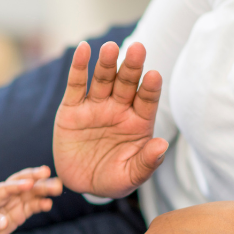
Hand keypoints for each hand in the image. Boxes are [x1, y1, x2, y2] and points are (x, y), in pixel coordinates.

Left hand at [0, 166, 62, 233]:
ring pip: (32, 194)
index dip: (18, 185)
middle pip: (24, 184)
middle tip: (49, 175)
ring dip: (44, 190)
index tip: (29, 183)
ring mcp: (15, 203)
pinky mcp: (21, 212)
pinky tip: (49, 204)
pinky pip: (33, 207)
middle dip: (36, 179)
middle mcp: (7, 195)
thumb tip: (4, 222)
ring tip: (57, 188)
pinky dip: (41, 205)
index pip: (8, 187)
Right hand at [53, 41, 167, 198]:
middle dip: (131, 66)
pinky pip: (76, 84)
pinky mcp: (72, 109)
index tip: (154, 75)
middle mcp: (118, 109)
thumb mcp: (131, 176)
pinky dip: (79, 66)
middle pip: (126, 83)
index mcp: (138, 122)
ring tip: (110, 48)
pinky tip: (83, 49)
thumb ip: (147, 162)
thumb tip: (162, 145)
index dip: (150, 88)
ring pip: (102, 79)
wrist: (81, 185)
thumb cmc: (113, 179)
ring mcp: (95, 106)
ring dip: (106, 62)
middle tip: (137, 49)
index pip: (147, 100)